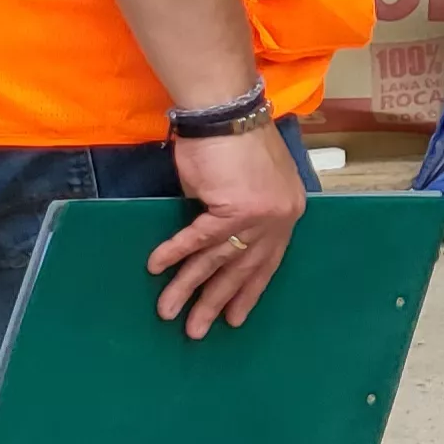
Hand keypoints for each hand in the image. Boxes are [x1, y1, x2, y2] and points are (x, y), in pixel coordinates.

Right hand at [149, 124, 304, 338]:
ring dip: (189, 288)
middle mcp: (280, 217)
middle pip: (244, 268)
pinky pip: (197, 239)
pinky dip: (174, 253)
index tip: (236, 317)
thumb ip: (239, 216)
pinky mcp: (233, 208)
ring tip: (168, 313)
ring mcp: (259, 215)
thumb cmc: (235, 144)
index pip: (269, 261)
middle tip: (198, 331)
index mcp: (288, 212)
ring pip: (218, 260)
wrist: (228, 112)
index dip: (249, 290)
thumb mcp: (247, 185)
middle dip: (217, 301)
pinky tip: (155, 269)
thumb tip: (217, 243)